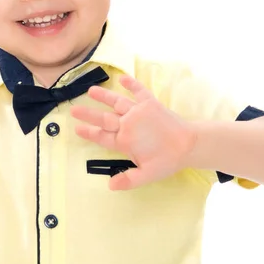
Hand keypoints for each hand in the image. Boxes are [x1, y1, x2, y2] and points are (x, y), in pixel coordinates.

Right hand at [71, 75, 196, 189]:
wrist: (189, 144)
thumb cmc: (167, 160)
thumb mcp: (147, 175)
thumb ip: (128, 180)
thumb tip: (110, 185)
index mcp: (125, 141)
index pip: (102, 137)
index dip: (89, 133)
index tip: (77, 129)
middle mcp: (128, 124)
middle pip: (104, 118)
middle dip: (88, 114)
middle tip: (74, 110)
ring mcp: (138, 111)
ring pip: (116, 102)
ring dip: (103, 96)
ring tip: (90, 90)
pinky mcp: (150, 103)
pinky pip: (139, 91)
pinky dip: (131, 84)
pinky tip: (122, 77)